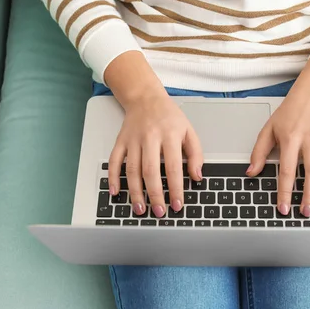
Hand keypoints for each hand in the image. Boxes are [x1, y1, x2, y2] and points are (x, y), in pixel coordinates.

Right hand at [104, 52, 203, 217]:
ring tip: (140, 209)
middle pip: (150, 170)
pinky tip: (116, 192)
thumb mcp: (189, 130)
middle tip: (159, 211)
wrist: (145, 97)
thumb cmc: (169, 116)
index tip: (177, 204)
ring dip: (135, 191)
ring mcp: (133, 139)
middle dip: (154, 194)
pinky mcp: (120, 141)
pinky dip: (113, 178)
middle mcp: (150, 137)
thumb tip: (197, 177)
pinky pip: (114, 161)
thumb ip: (195, 154)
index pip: (173, 166)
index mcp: (170, 134)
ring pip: (131, 169)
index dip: (175, 188)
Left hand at [248, 53, 309, 216]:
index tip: (284, 208)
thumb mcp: (268, 129)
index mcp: (290, 138)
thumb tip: (251, 173)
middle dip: (308, 194)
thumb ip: (258, 152)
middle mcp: (309, 139)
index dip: (284, 191)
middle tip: (305, 211)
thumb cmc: (289, 113)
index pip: (286, 170)